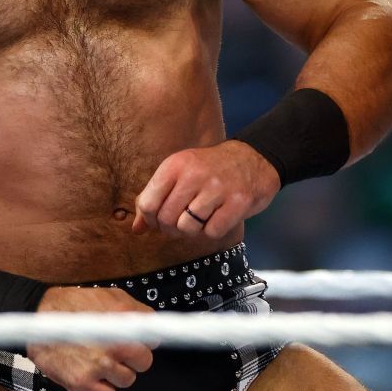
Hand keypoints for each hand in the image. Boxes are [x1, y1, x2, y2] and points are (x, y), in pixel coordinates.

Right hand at [26, 286, 155, 390]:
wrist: (39, 317)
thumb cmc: (74, 305)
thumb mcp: (111, 295)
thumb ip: (136, 311)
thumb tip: (153, 325)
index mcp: (124, 321)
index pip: (154, 340)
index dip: (144, 340)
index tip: (136, 341)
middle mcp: (115, 344)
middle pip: (145, 362)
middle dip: (133, 358)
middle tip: (118, 351)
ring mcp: (99, 365)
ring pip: (127, 380)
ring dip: (117, 373)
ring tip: (100, 360)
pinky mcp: (81, 383)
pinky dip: (102, 388)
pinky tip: (92, 373)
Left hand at [134, 140, 280, 239]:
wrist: (255, 158)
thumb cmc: (211, 170)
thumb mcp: (181, 174)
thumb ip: (156, 198)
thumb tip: (136, 229)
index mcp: (175, 165)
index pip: (147, 204)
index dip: (151, 219)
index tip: (161, 219)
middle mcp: (194, 174)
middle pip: (166, 219)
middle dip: (171, 228)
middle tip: (183, 222)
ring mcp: (217, 188)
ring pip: (187, 228)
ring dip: (193, 230)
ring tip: (201, 219)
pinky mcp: (238, 202)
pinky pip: (212, 232)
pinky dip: (213, 231)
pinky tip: (218, 217)